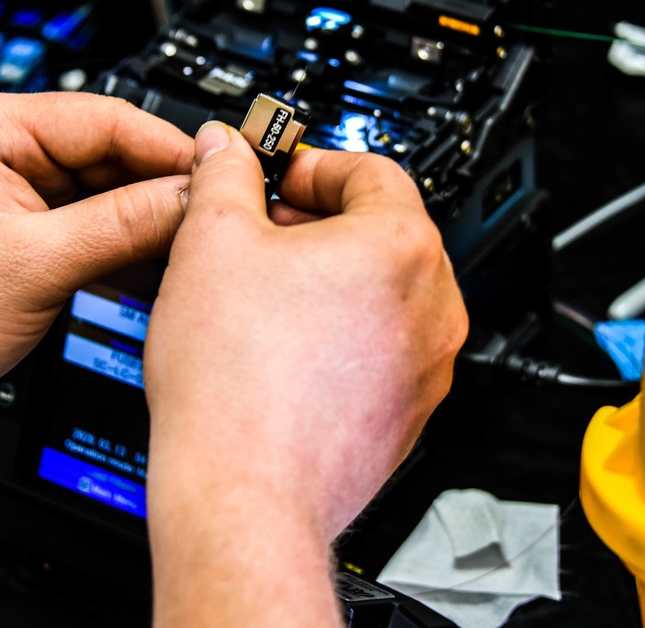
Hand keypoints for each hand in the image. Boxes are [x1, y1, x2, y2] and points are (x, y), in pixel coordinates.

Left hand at [0, 91, 192, 509]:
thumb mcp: (33, 265)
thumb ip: (120, 226)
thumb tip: (188, 199)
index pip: (104, 118)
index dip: (168, 148)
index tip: (218, 175)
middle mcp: (6, 152)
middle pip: (114, 156)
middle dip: (163, 189)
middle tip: (215, 216)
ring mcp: (22, 197)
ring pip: (112, 195)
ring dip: (150, 222)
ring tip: (195, 245)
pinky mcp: (34, 238)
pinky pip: (99, 229)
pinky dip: (131, 247)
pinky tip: (162, 264)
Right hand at [144, 122, 466, 625]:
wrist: (244, 494)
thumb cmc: (236, 385)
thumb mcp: (211, 243)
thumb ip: (225, 176)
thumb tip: (225, 149)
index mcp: (401, 248)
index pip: (370, 169)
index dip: (309, 163)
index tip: (272, 177)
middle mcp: (432, 307)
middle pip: (379, 233)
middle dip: (314, 223)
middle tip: (255, 233)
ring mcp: (425, 367)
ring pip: (377, 295)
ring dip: (324, 281)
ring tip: (258, 296)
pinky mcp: (405, 414)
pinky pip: (375, 350)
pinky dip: (335, 336)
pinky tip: (276, 350)